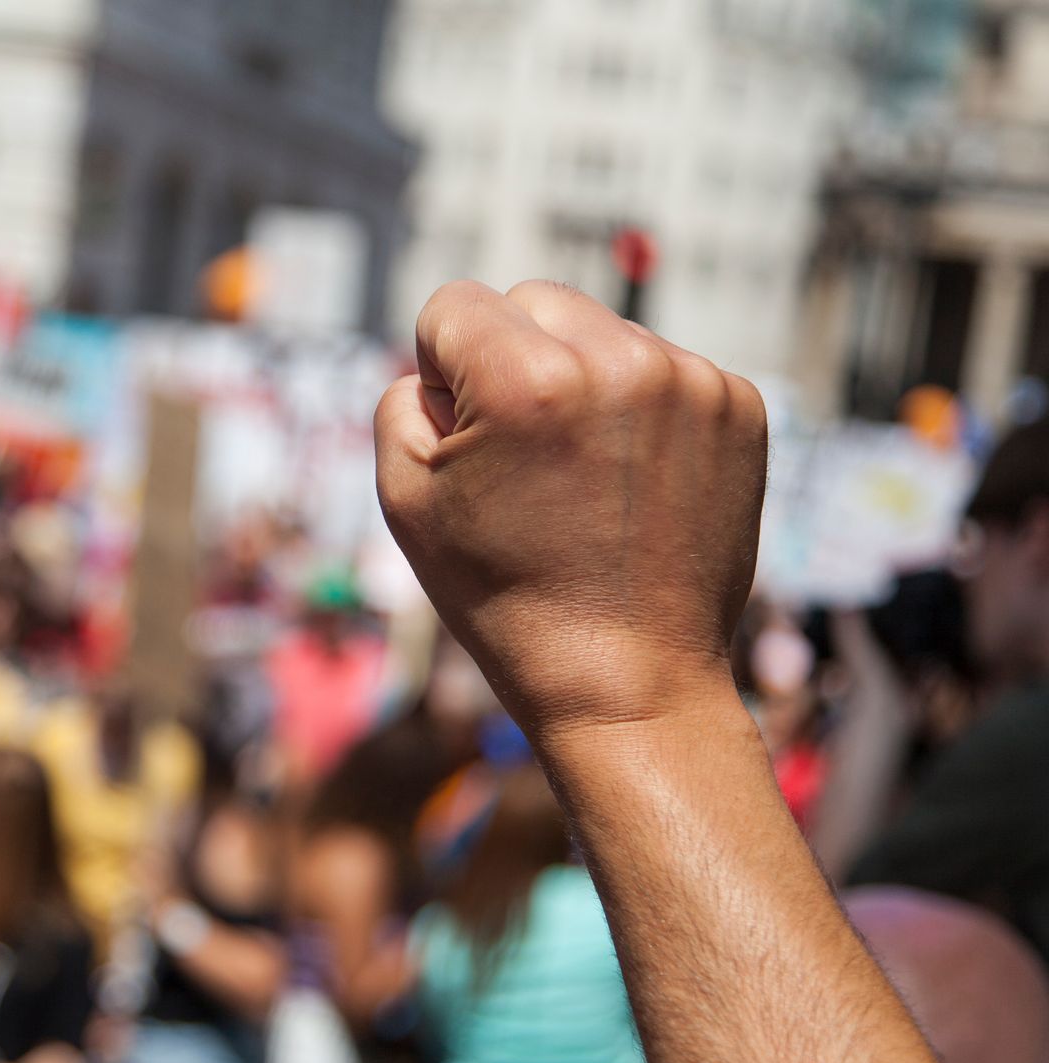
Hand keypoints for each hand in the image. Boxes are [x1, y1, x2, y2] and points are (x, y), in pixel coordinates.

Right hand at [374, 280, 766, 736]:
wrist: (628, 681)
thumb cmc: (504, 597)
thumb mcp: (404, 500)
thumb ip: (401, 400)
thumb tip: (443, 364)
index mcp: (526, 380)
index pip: (453, 305)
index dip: (439, 372)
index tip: (466, 444)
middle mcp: (618, 361)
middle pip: (533, 301)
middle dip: (512, 361)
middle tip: (521, 460)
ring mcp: (692, 381)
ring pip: (602, 332)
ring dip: (580, 383)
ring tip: (580, 479)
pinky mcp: (741, 407)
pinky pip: (662, 368)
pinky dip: (639, 411)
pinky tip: (629, 483)